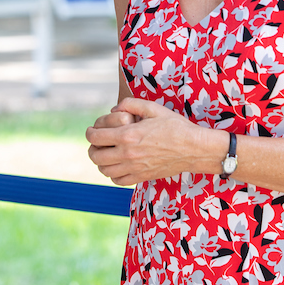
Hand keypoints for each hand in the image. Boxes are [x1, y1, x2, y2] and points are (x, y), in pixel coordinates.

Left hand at [85, 98, 216, 185]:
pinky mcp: (142, 177)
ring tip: (106, 154)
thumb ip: (130, 104)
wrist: (194, 148)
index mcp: (128, 135)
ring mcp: (134, 168)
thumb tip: (114, 109)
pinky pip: (118, 180)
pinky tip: (118, 166)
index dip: (89, 133)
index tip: (92, 130)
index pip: (96, 137)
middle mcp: (128, 154)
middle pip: (96, 156)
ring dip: (101, 162)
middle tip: (96, 143)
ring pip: (104, 170)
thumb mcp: (153, 108)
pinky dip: (113, 174)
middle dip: (92, 148)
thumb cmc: (175, 126)